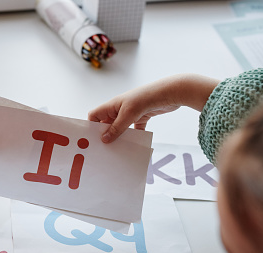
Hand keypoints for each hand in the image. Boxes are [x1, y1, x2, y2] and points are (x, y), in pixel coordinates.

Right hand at [88, 74, 219, 142]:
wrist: (170, 92)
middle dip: (105, 135)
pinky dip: (135, 136)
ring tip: (117, 150)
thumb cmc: (146, 98)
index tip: (91, 139)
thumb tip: (104, 139)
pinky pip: (135, 129)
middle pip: (106, 124)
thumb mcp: (128, 114)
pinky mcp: (142, 117)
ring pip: (120, 128)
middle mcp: (119, 109)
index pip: (95, 115)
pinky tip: (135, 144)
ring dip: (119, 137)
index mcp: (112, 105)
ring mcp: (130, 113)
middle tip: (103, 149)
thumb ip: (116, 128)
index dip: (91, 126)